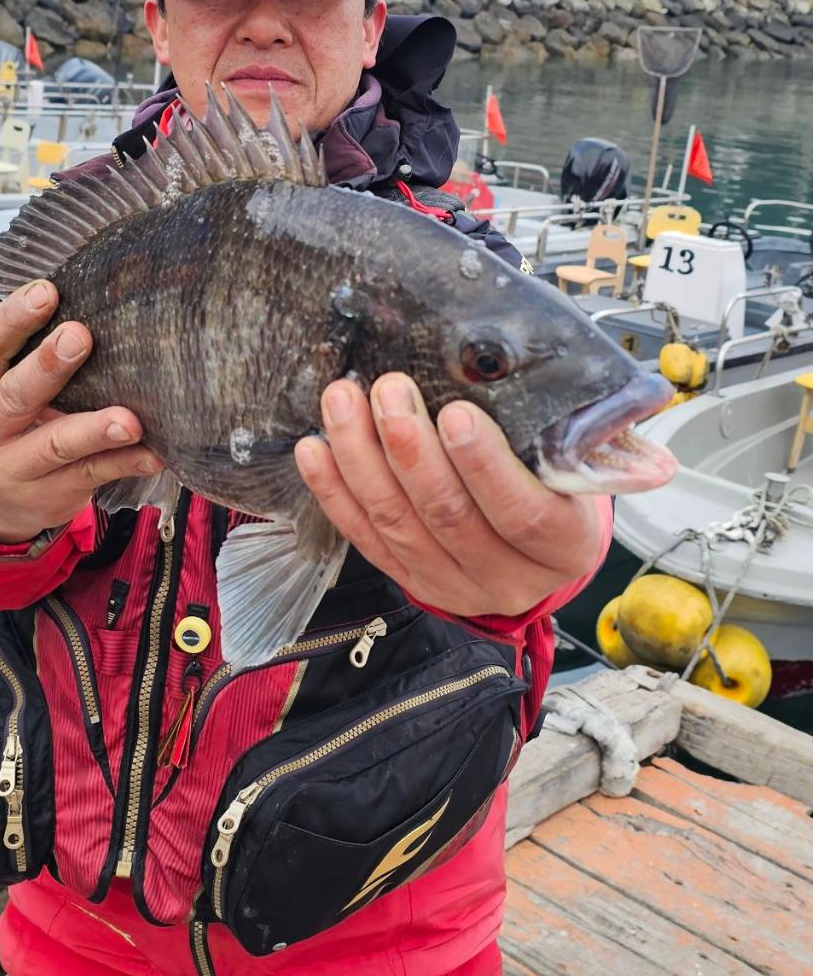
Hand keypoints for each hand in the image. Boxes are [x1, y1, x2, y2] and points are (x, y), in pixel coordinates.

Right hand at [0, 279, 161, 543]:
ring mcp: (11, 471)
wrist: (2, 504)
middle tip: (80, 336)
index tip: (47, 291)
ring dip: (94, 429)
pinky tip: (154, 454)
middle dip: (46, 366)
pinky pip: (93, 475)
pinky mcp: (50, 496)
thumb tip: (83, 295)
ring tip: (129, 420)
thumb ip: (20, 352)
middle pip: (13, 398)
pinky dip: (126, 462)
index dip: (10, 320)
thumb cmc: (6, 418)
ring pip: (55, 445)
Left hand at [294, 373, 603, 620]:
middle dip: (411, 449)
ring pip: (398, 524)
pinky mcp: (407, 581)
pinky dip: (333, 492)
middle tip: (389, 388)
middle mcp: (506, 579)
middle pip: (449, 517)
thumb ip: (607, 454)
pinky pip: (363, 538)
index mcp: (562, 548)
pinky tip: (315, 449)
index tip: (458, 412)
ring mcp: (450, 586)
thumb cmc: (561, 488)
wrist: (533, 553)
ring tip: (344, 401)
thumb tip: (661, 463)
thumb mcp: (591, 473)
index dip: (488, 467)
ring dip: (362, 459)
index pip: (524, 515)